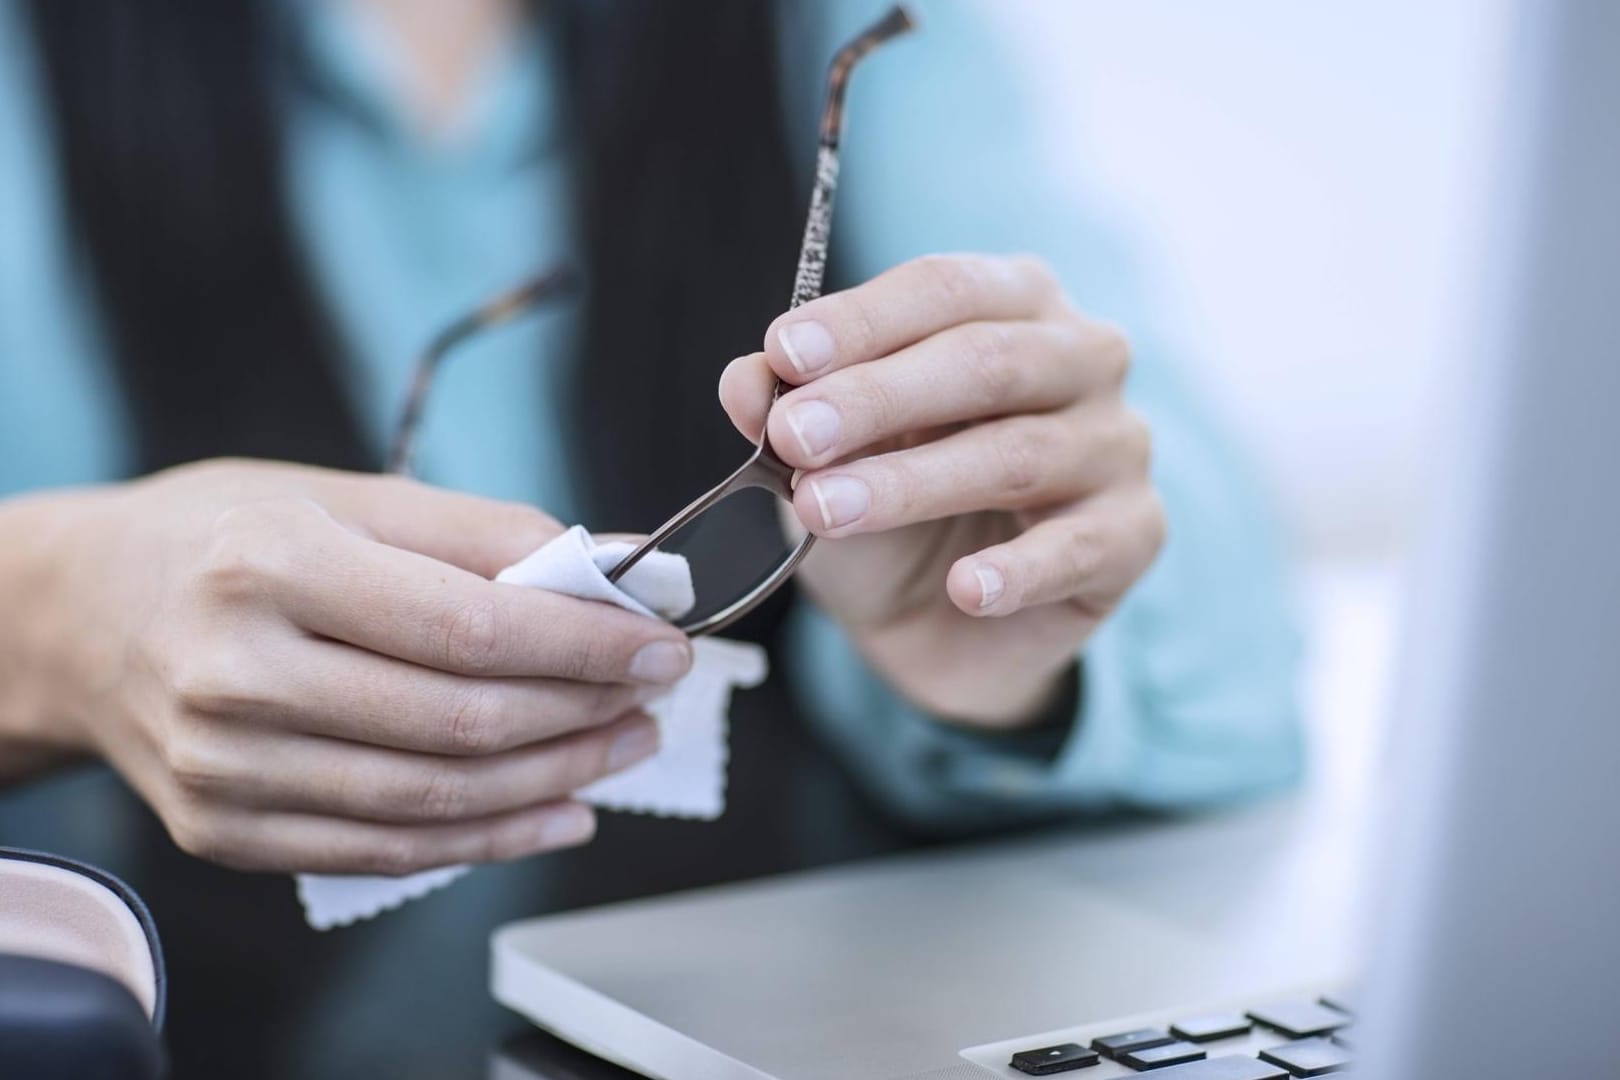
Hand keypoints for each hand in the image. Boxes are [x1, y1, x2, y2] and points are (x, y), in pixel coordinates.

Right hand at [31, 460, 692, 873]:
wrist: (76, 618)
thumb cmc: (219, 538)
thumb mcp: (340, 494)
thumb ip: (480, 532)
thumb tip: (610, 568)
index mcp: (267, 568)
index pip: (467, 627)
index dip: (583, 646)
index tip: (661, 644)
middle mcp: (237, 677)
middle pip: (460, 721)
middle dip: (584, 713)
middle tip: (655, 694)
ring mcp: (224, 771)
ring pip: (435, 801)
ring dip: (556, 780)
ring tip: (624, 747)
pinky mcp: (224, 832)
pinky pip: (385, 852)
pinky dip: (488, 840)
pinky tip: (558, 811)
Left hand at [720, 254, 1164, 728]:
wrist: (936, 626)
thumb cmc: (888, 512)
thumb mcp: (820, 461)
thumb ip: (785, 412)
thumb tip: (746, 379)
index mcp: (1013, 303)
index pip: (942, 289)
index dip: (862, 321)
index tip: (784, 353)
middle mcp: (1082, 357)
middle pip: (987, 361)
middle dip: (879, 397)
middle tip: (793, 436)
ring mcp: (1117, 445)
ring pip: (1019, 454)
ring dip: (913, 484)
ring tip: (825, 512)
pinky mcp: (1134, 533)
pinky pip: (1078, 547)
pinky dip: (1016, 571)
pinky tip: (964, 588)